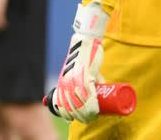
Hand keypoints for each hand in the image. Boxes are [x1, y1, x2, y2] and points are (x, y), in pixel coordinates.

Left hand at [52, 1, 108, 122]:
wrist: (86, 41)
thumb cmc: (85, 57)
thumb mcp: (81, 73)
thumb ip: (87, 83)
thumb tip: (98, 94)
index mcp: (63, 83)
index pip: (62, 105)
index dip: (69, 115)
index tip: (77, 118)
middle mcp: (67, 83)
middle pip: (71, 108)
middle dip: (80, 117)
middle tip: (89, 119)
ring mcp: (76, 80)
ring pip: (80, 104)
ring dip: (86, 114)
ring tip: (93, 116)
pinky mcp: (86, 76)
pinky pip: (88, 95)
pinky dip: (92, 105)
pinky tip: (95, 111)